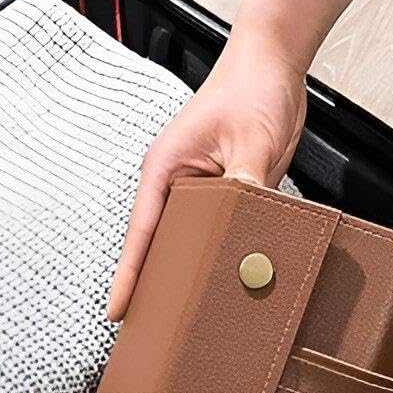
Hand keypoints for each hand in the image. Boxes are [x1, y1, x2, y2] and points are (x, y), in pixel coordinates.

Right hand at [106, 39, 305, 320]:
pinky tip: (229, 274)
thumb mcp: (251, 142)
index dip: (128, 275)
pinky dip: (222, 251)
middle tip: (159, 326)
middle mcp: (178, 183)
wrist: (274, 66)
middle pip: (162, 244)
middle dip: (159, 282)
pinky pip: (220, 231)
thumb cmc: (250, 89)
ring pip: (191, 241)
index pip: (142, 233)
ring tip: (192, 311)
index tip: (117, 310)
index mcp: (167, 169)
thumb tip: (247, 230)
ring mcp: (201, 190)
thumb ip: (246, 187)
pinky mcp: (226, 193)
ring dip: (193, 269)